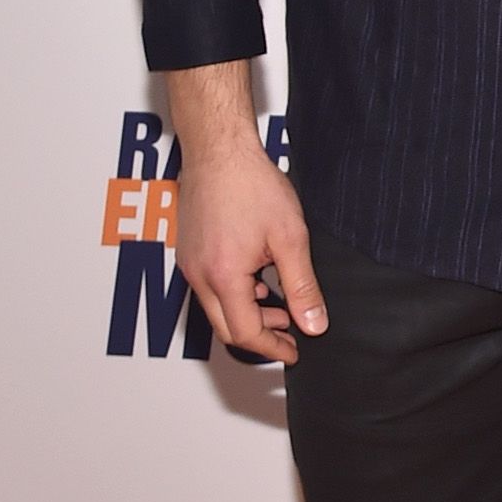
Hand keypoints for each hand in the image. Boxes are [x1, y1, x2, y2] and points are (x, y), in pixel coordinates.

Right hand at [174, 139, 325, 360]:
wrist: (219, 150)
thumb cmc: (252, 186)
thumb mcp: (290, 238)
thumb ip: (302, 286)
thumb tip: (313, 324)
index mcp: (223, 277)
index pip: (245, 334)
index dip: (273, 348)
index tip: (295, 351)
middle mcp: (198, 276)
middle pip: (226, 328)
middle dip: (261, 336)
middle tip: (291, 332)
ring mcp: (189, 264)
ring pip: (216, 309)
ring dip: (248, 314)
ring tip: (280, 303)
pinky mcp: (188, 252)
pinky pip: (209, 288)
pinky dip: (234, 295)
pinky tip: (258, 280)